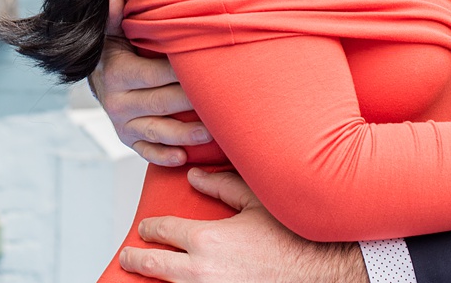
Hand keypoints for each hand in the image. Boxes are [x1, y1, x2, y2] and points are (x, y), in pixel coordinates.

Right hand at [93, 0, 209, 165]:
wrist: (97, 78)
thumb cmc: (114, 52)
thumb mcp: (111, 33)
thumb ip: (114, 19)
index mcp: (118, 74)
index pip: (156, 74)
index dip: (182, 73)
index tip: (209, 70)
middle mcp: (118, 102)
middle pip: (162, 103)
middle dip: (193, 103)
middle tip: (222, 101)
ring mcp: (122, 124)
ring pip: (158, 131)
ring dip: (185, 135)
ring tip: (212, 134)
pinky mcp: (127, 139)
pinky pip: (146, 151)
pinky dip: (163, 156)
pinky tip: (183, 158)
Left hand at [120, 168, 368, 282]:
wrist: (320, 273)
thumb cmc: (291, 237)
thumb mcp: (256, 204)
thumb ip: (221, 187)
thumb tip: (193, 178)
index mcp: (206, 240)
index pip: (163, 231)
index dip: (150, 229)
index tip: (146, 229)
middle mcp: (201, 271)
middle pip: (154, 266)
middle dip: (137, 259)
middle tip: (130, 257)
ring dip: (160, 282)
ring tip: (151, 278)